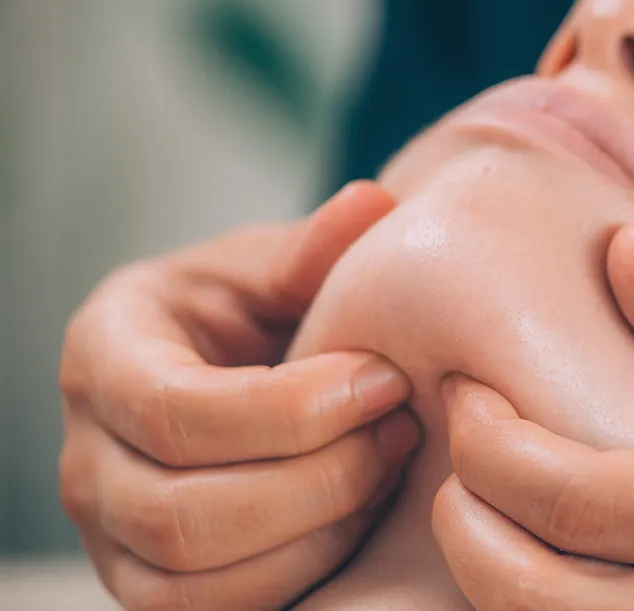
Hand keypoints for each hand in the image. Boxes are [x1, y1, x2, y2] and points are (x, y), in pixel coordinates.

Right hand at [59, 181, 420, 610]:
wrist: (228, 369)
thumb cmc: (250, 312)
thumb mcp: (269, 266)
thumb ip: (313, 249)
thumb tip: (370, 205)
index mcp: (106, 355)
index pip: (174, 411)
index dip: (291, 410)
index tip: (383, 378)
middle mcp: (88, 456)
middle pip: (184, 513)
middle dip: (318, 479)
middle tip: (401, 430)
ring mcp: (112, 532)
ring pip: (197, 582)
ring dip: (317, 534)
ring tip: (388, 469)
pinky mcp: (151, 582)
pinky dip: (301, 576)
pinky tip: (361, 518)